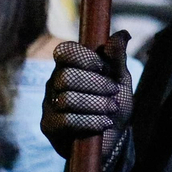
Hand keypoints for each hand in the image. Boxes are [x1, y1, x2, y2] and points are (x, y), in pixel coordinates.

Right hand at [41, 31, 132, 168]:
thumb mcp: (120, 79)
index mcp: (69, 65)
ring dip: (97, 104)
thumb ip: (117, 58)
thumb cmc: (113, 102)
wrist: (112, 138)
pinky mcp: (49, 126)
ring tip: (112, 108)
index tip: (104, 68)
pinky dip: (91, 121)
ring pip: (67, 99)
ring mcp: (49, 104)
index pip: (64, 51)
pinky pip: (66, 121)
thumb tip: (122, 34)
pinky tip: (104, 123)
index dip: (84, 58)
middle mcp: (54, 82)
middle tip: (114, 92)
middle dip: (97, 85)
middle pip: (67, 77)